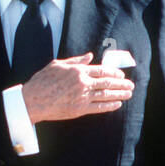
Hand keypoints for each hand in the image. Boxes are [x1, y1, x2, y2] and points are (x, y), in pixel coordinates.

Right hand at [19, 52, 133, 121]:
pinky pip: (99, 107)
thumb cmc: (42, 81)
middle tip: (131, 84)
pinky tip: (118, 104)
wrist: (33, 100)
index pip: (102, 70)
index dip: (114, 73)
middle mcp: (83, 83)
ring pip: (106, 95)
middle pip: (107, 83)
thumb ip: (75, 60)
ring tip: (129, 93)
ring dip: (120, 94)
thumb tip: (90, 56)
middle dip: (121, 84)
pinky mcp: (80, 109)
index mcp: (78, 71)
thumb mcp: (57, 64)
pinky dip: (110, 106)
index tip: (121, 75)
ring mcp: (82, 97)